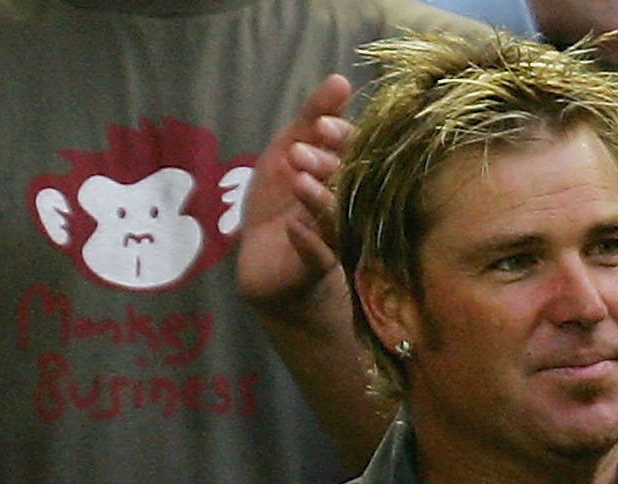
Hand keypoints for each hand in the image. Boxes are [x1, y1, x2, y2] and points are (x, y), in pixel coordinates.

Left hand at [233, 76, 354, 327]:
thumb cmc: (280, 201)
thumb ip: (311, 118)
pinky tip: (293, 227)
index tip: (321, 124)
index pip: (354, 149)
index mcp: (343, 171)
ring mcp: (333, 238)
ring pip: (335, 218)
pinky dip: (307, 243)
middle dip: (325, 164)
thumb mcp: (288, 152)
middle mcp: (346, 204)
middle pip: (346, 182)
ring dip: (317, 199)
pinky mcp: (314, 269)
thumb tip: (341, 79)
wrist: (263, 262)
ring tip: (299, 181)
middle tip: (299, 152)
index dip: (340, 136)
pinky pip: (319, 258)